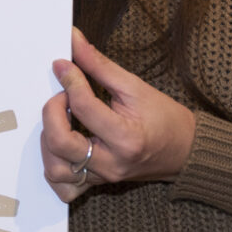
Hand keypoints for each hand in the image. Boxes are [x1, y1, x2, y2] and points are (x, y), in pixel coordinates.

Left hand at [40, 27, 195, 203]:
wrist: (184, 150)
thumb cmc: (164, 118)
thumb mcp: (135, 87)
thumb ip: (100, 66)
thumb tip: (74, 43)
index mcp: (126, 137)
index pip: (83, 107)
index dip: (69, 79)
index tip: (63, 65)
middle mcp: (111, 163)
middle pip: (60, 143)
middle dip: (51, 113)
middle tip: (62, 97)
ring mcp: (103, 177)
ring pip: (55, 170)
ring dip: (48, 142)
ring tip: (61, 121)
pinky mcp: (97, 183)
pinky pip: (64, 188)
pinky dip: (54, 167)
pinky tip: (62, 146)